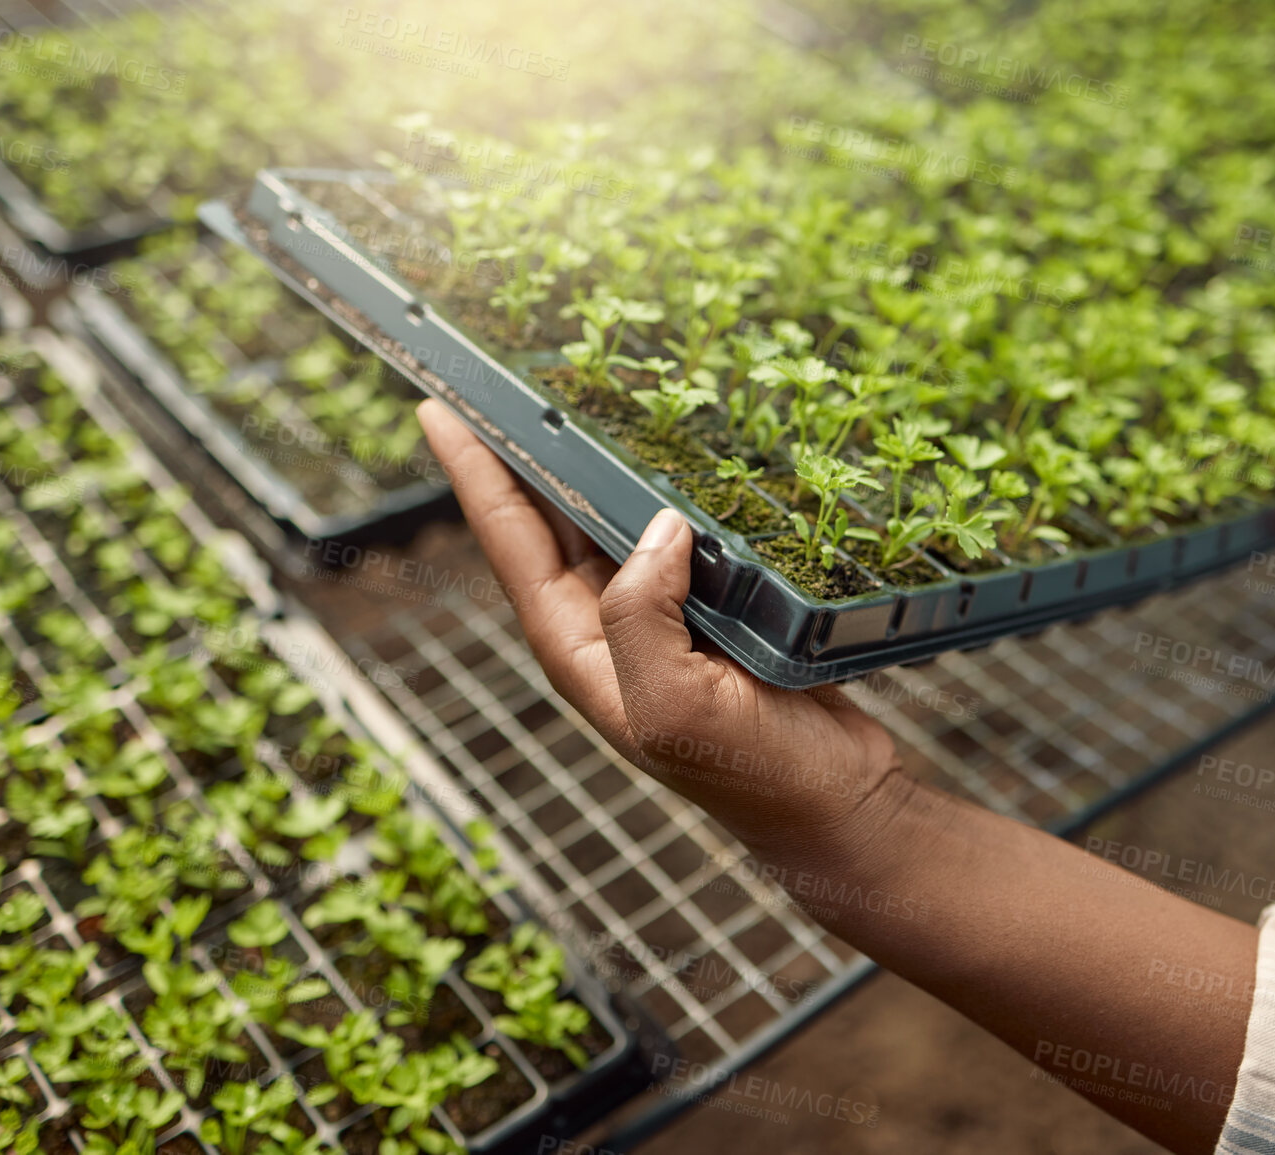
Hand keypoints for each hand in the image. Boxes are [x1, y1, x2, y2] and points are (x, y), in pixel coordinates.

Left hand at [416, 400, 903, 856]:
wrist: (835, 803)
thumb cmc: (755, 774)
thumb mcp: (676, 707)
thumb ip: (643, 619)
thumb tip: (656, 527)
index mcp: (580, 650)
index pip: (512, 544)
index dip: (474, 475)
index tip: (439, 409)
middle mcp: (608, 627)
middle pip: (549, 522)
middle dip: (522, 453)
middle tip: (499, 378)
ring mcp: (662, 616)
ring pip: (612, 520)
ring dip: (592, 462)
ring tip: (575, 394)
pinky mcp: (717, 607)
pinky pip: (677, 532)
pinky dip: (667, 487)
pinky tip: (675, 450)